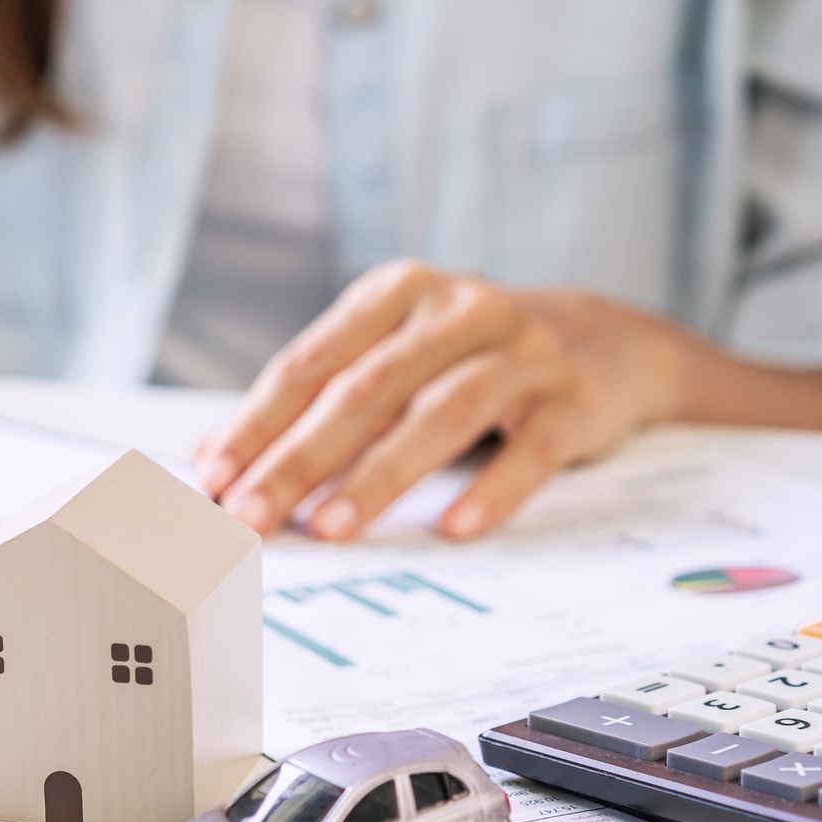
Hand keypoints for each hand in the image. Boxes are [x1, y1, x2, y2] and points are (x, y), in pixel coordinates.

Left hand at [193, 261, 685, 539]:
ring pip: (440, 414)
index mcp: (396, 292)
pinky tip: (452, 527)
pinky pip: (531, 449)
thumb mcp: (391, 354)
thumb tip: (211, 460)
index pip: (310, 364)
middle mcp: (458, 310)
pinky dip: (492, 489)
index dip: (257, 423)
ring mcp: (523, 351)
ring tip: (329, 529)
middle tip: (252, 518)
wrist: (610, 341)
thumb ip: (311, 399)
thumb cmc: (468, 356)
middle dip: (300, 460)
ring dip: (378, 476)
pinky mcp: (575, 398)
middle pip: (364, 390)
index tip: (213, 479)